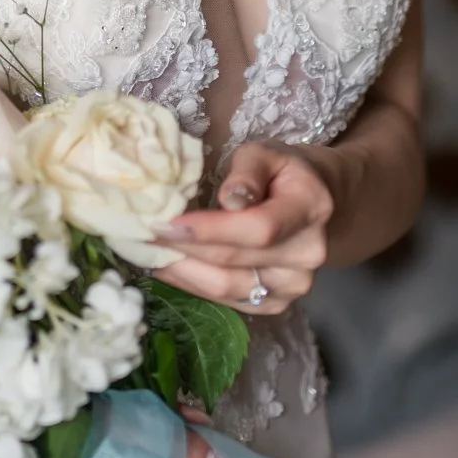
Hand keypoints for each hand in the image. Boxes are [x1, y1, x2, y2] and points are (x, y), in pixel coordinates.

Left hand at [153, 141, 334, 313]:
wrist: (315, 204)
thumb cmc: (282, 172)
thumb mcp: (266, 153)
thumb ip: (248, 170)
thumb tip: (229, 198)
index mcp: (309, 207)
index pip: (257, 228)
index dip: (210, 230)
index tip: (166, 223)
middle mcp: (307, 254)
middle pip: (235, 261)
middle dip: (183, 249)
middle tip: (141, 236)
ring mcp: (293, 285)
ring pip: (227, 288)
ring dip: (181, 271)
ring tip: (147, 253)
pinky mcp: (276, 304)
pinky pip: (228, 300)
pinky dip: (193, 285)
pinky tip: (169, 267)